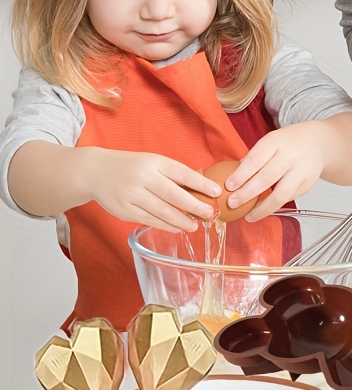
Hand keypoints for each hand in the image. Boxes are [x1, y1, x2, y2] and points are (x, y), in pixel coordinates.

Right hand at [82, 149, 221, 231]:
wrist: (96, 171)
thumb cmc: (132, 166)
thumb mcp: (153, 161)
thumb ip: (173, 173)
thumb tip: (201, 187)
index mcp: (155, 162)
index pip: (183, 174)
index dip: (201, 184)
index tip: (216, 192)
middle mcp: (144, 178)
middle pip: (174, 195)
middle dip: (195, 206)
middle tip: (210, 214)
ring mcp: (132, 195)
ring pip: (162, 211)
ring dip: (182, 220)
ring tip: (195, 225)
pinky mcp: (124, 210)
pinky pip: (149, 220)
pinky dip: (165, 225)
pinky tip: (177, 228)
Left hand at [223, 123, 328, 220]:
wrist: (319, 143)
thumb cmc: (289, 143)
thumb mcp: (271, 140)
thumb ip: (255, 157)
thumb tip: (233, 176)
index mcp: (276, 141)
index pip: (256, 159)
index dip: (241, 174)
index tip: (228, 186)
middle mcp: (290, 156)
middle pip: (266, 178)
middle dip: (247, 193)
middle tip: (232, 203)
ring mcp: (301, 171)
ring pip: (280, 194)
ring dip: (262, 208)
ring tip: (248, 216)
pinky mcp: (307, 184)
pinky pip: (288, 198)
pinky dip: (274, 206)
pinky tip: (263, 210)